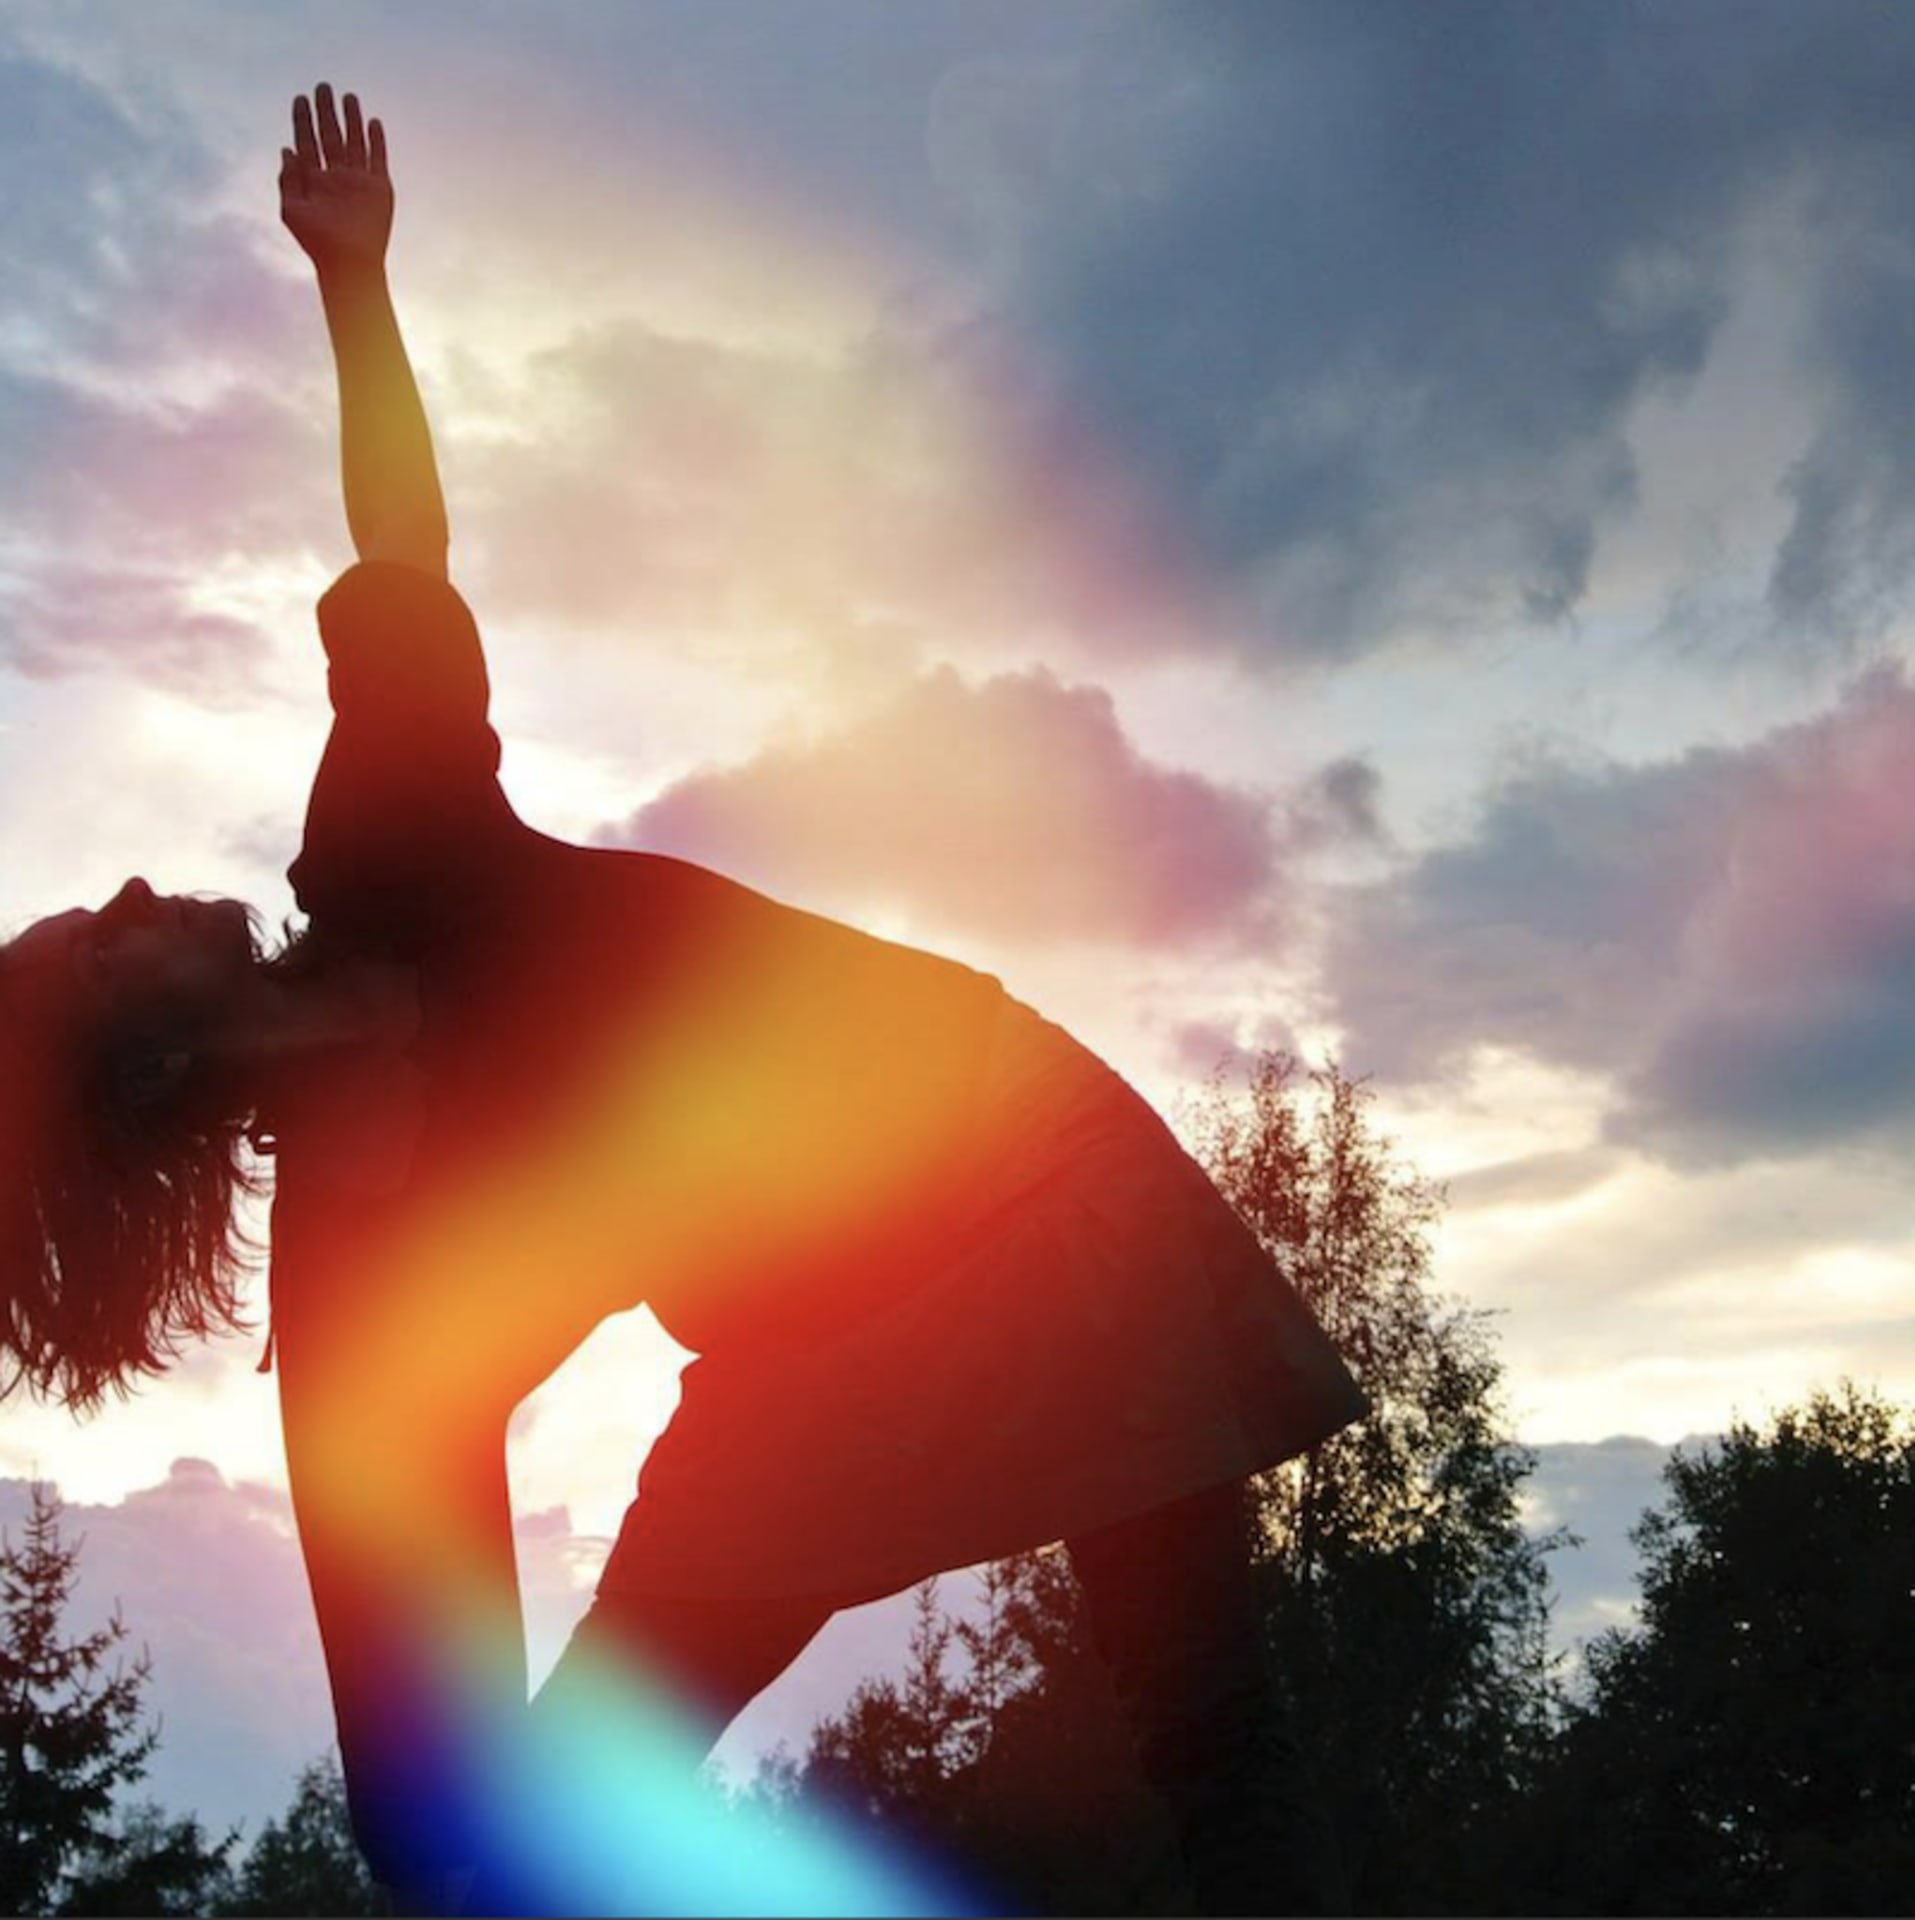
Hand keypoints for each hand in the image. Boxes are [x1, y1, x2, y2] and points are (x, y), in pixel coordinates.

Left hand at [279, 83, 391, 274]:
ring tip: (348, 96)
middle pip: (330, 136)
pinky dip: (376, 140)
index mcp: (313, 180)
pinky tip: (372, 121)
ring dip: (351, 120)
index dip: (302, 120)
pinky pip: (378, 159)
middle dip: (326, 111)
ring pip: (354, 142)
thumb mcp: (292, 209)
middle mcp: (336, 177)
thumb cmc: (317, 243)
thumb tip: (287, 148)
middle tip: (322, 86)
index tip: (300, 99)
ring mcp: (358, 181)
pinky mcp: (379, 189)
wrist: (349, 264)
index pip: (307, 142)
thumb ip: (289, 179)